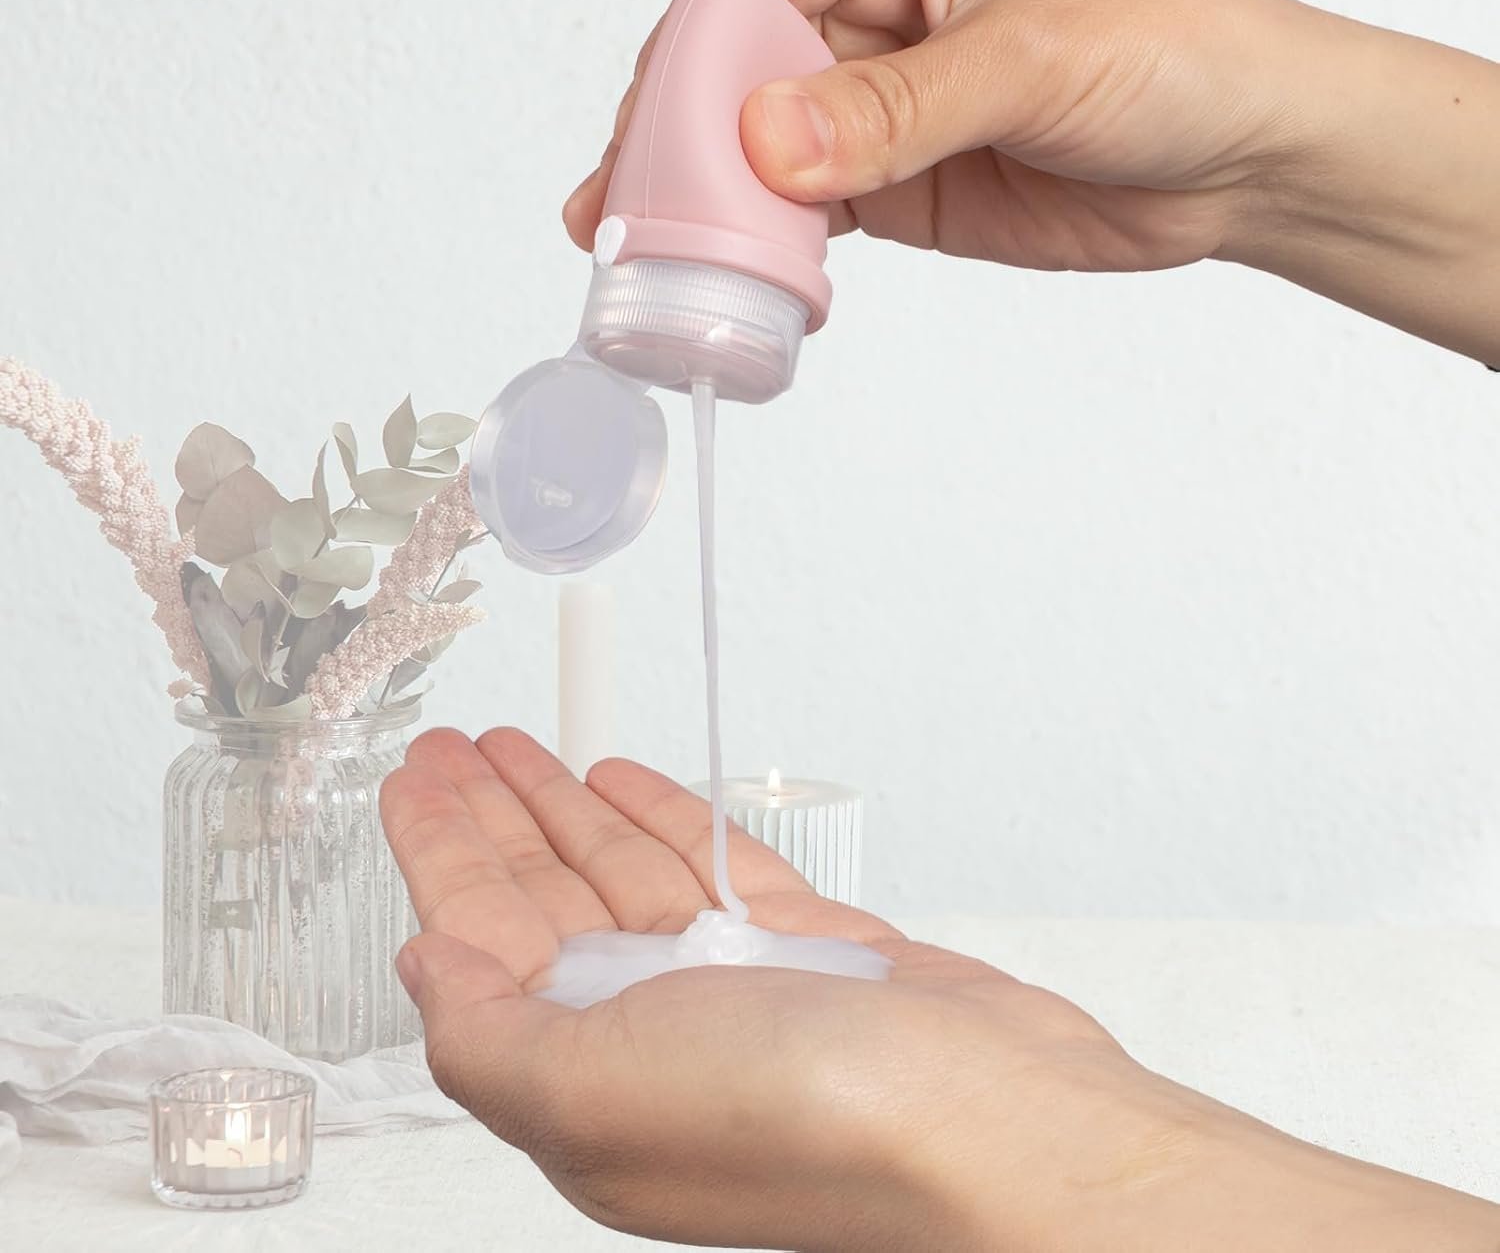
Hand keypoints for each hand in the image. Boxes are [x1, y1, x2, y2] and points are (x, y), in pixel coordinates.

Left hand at [381, 727, 1499, 1250]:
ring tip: (520, 746)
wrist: (990, 1122)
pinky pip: (709, 866)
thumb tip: (422, 967)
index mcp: (582, 1076)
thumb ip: (487, 1036)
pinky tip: (625, 783)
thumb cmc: (807, 1126)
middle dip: (490, 816)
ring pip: (620, 874)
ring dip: (565, 804)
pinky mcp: (802, 952)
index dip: (436, 852)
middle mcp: (647, 1034)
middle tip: (452, 746)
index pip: (478, 941)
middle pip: (542, 898)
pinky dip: (663, 819)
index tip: (407, 780)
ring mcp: (728, 987)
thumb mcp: (594, 1096)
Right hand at [564, 0, 1499, 362]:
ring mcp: (875, 94)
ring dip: (706, 197)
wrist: (1246, 154)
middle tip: (628, 209)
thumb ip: (897, 108)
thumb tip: (767, 142)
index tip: (660, 128)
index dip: (695, 46)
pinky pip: (804, 206)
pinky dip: (768, 241)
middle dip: (679, 133)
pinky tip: (736, 272)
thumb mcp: (1032, 61)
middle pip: (735, 58)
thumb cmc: (1174, 49)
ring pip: (756, 140)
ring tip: (649, 256)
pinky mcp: (891, 175)